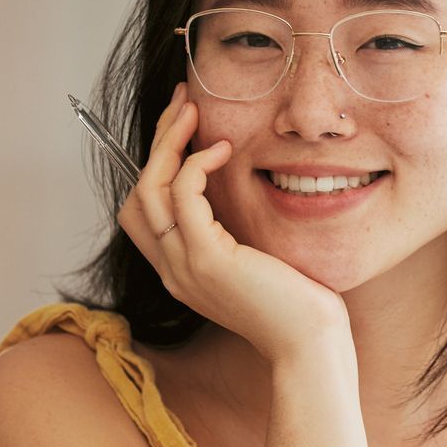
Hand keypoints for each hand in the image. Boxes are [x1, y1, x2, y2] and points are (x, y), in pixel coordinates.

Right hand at [117, 82, 349, 362]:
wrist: (310, 344)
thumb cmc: (296, 305)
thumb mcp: (255, 261)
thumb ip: (234, 233)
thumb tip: (235, 187)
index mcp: (180, 271)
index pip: (140, 212)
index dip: (153, 164)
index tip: (182, 126)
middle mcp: (172, 270)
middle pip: (136, 194)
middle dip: (155, 142)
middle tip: (183, 101)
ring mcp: (184, 267)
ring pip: (148, 189)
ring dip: (167, 141)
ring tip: (193, 109)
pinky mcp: (209, 260)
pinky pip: (182, 196)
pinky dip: (194, 164)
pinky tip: (221, 149)